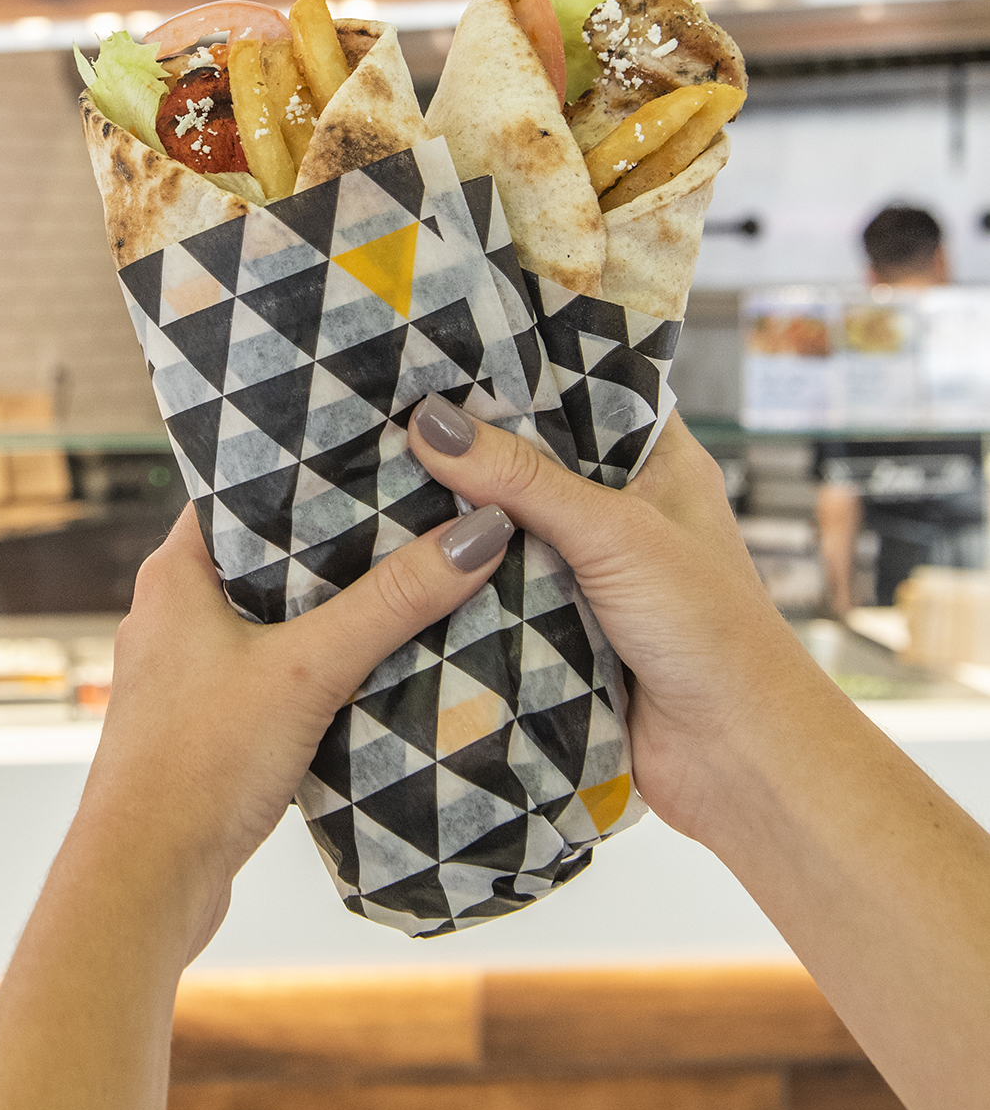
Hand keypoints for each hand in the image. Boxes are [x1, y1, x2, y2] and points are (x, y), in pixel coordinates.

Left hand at [70, 499, 515, 963]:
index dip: (308, 467)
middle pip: (267, 550)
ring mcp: (186, 669)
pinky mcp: (205, 722)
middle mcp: (171, 610)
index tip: (379, 452)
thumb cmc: (199, 765)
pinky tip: (372, 668)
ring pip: (271, 614)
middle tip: (416, 511)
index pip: (243, 487)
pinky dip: (316, 662)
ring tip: (410, 579)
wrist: (144, 882)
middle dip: (338, 539)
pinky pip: (270, 668)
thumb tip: (476, 535)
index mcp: (174, 571)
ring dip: (331, 606)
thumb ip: (391, 603)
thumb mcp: (308, 671)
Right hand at [407, 399, 817, 847]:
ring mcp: (591, 568)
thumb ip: (522, 478)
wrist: (738, 760)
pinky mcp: (563, 624)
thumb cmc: (710, 631)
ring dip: (458, 517)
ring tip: (372, 469)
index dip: (518, 368)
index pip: (582, 388)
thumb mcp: (614, 533)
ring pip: (509, 526)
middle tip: (386, 408)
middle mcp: (624, 506)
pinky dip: (461, 578)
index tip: (441, 349)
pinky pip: (499, 587)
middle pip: (532, 459)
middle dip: (469, 445)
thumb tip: (430, 422)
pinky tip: (399, 554)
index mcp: (658, 460)